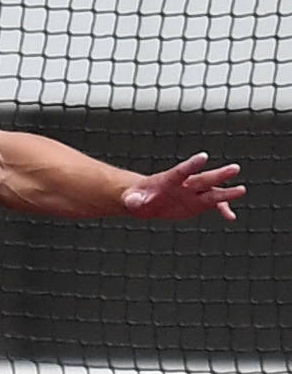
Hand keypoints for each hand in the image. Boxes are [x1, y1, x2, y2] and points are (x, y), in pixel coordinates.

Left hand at [121, 152, 244, 221]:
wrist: (144, 200)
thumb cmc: (135, 196)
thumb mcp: (131, 199)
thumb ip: (134, 199)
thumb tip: (134, 202)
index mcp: (168, 179)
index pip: (182, 170)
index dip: (192, 164)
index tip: (203, 156)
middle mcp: (184, 184)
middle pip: (203, 178)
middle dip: (219, 174)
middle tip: (235, 168)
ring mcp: (193, 193)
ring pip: (212, 191)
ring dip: (227, 192)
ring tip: (241, 190)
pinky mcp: (197, 203)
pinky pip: (213, 206)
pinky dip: (222, 210)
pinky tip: (231, 217)